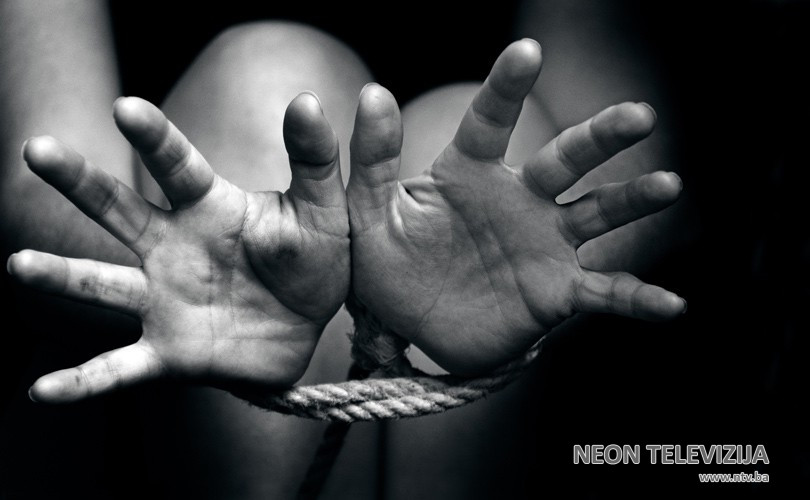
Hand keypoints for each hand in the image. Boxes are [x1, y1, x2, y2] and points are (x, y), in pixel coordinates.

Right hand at [7, 94, 348, 401]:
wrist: (309, 327)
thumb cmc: (313, 259)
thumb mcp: (323, 211)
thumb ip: (315, 160)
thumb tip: (307, 99)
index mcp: (209, 208)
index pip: (177, 166)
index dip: (153, 137)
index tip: (126, 107)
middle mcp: (172, 248)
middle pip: (117, 210)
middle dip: (79, 181)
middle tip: (37, 149)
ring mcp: (162, 300)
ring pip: (102, 286)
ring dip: (60, 275)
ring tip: (18, 264)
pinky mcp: (166, 352)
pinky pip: (117, 369)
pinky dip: (82, 382)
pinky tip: (41, 392)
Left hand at [346, 40, 685, 374]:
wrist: (412, 324)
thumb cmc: (390, 263)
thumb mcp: (369, 213)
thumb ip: (372, 159)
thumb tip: (375, 92)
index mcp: (469, 172)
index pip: (490, 121)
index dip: (507, 87)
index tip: (527, 51)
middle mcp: (518, 198)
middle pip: (566, 158)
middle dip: (601, 137)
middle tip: (640, 115)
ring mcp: (543, 241)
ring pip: (597, 212)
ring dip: (632, 200)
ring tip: (668, 185)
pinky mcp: (556, 290)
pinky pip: (603, 292)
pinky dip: (638, 299)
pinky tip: (672, 306)